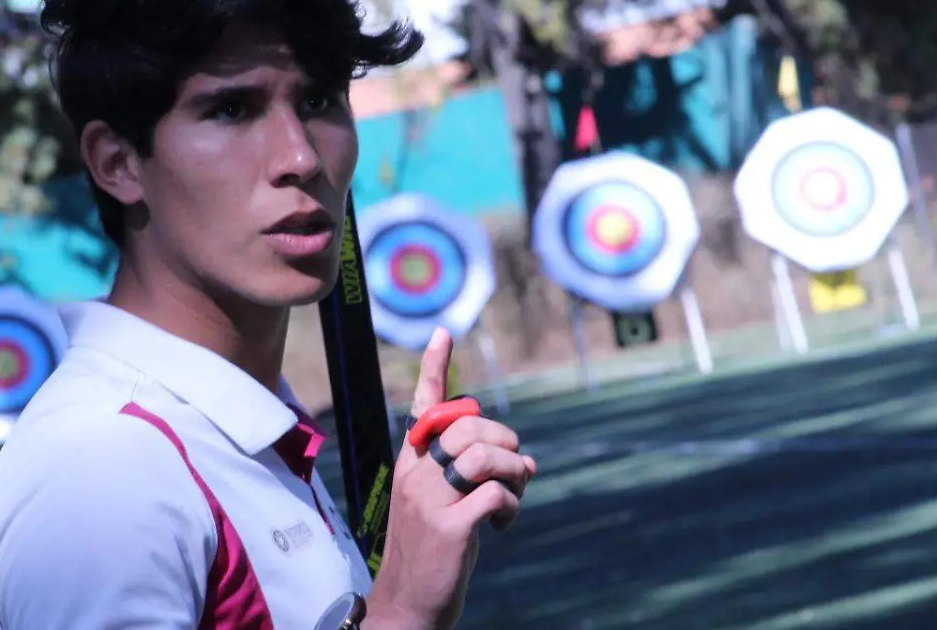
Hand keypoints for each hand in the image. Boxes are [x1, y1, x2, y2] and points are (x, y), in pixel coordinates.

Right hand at [366, 327, 536, 629]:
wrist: (408, 606)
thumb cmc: (432, 553)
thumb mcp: (443, 506)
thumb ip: (476, 478)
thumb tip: (529, 459)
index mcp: (411, 464)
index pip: (422, 407)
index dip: (435, 368)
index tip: (443, 333)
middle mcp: (415, 474)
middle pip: (470, 427)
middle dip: (506, 443)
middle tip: (516, 472)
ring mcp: (429, 500)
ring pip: (485, 455)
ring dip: (514, 473)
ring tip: (513, 496)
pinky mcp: (450, 527)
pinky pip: (496, 495)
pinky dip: (511, 507)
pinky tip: (503, 526)